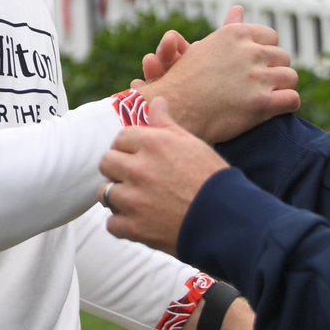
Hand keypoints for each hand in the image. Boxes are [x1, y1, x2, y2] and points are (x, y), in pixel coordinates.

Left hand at [100, 98, 228, 253]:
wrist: (225, 218)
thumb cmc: (211, 178)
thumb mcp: (191, 143)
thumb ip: (166, 123)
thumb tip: (156, 101)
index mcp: (153, 144)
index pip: (121, 138)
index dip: (129, 147)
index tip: (137, 156)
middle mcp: (139, 168)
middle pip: (106, 162)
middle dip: (117, 168)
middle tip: (133, 177)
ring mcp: (134, 199)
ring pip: (104, 192)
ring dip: (117, 196)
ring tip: (134, 199)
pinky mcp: (135, 227)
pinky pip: (111, 223)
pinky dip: (122, 224)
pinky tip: (137, 220)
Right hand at [138, 11, 298, 142]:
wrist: (176, 111)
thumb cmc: (187, 80)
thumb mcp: (206, 47)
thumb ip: (229, 28)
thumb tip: (239, 8)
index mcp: (236, 34)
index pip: (271, 37)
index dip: (266, 53)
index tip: (257, 65)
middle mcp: (248, 52)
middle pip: (283, 57)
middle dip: (275, 70)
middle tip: (262, 84)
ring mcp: (256, 77)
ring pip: (290, 77)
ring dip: (282, 87)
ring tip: (269, 97)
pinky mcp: (262, 102)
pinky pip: (292, 99)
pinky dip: (287, 105)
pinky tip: (276, 109)